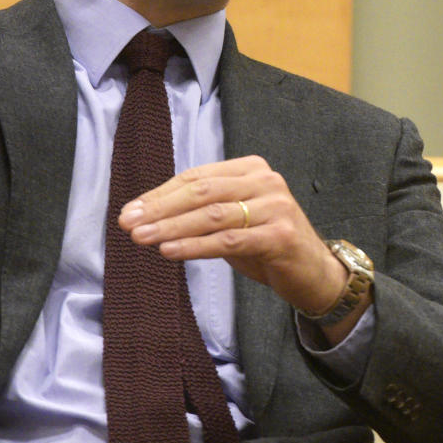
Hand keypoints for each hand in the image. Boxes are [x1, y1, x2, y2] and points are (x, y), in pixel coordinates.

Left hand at [118, 156, 356, 328]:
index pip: (195, 177)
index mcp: (249, 168)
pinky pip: (228, 241)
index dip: (160, 194)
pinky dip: (195, 246)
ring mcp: (275, 206)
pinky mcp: (280, 235)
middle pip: (201, 191)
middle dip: (160, 208)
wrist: (314, 273)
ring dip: (171, 228)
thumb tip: (146, 213)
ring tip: (142, 238)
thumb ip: (200, 210)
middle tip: (128, 222)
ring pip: (211, 215)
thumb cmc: (266, 243)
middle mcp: (264, 181)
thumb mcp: (232, 220)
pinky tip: (170, 251)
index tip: (130, 210)